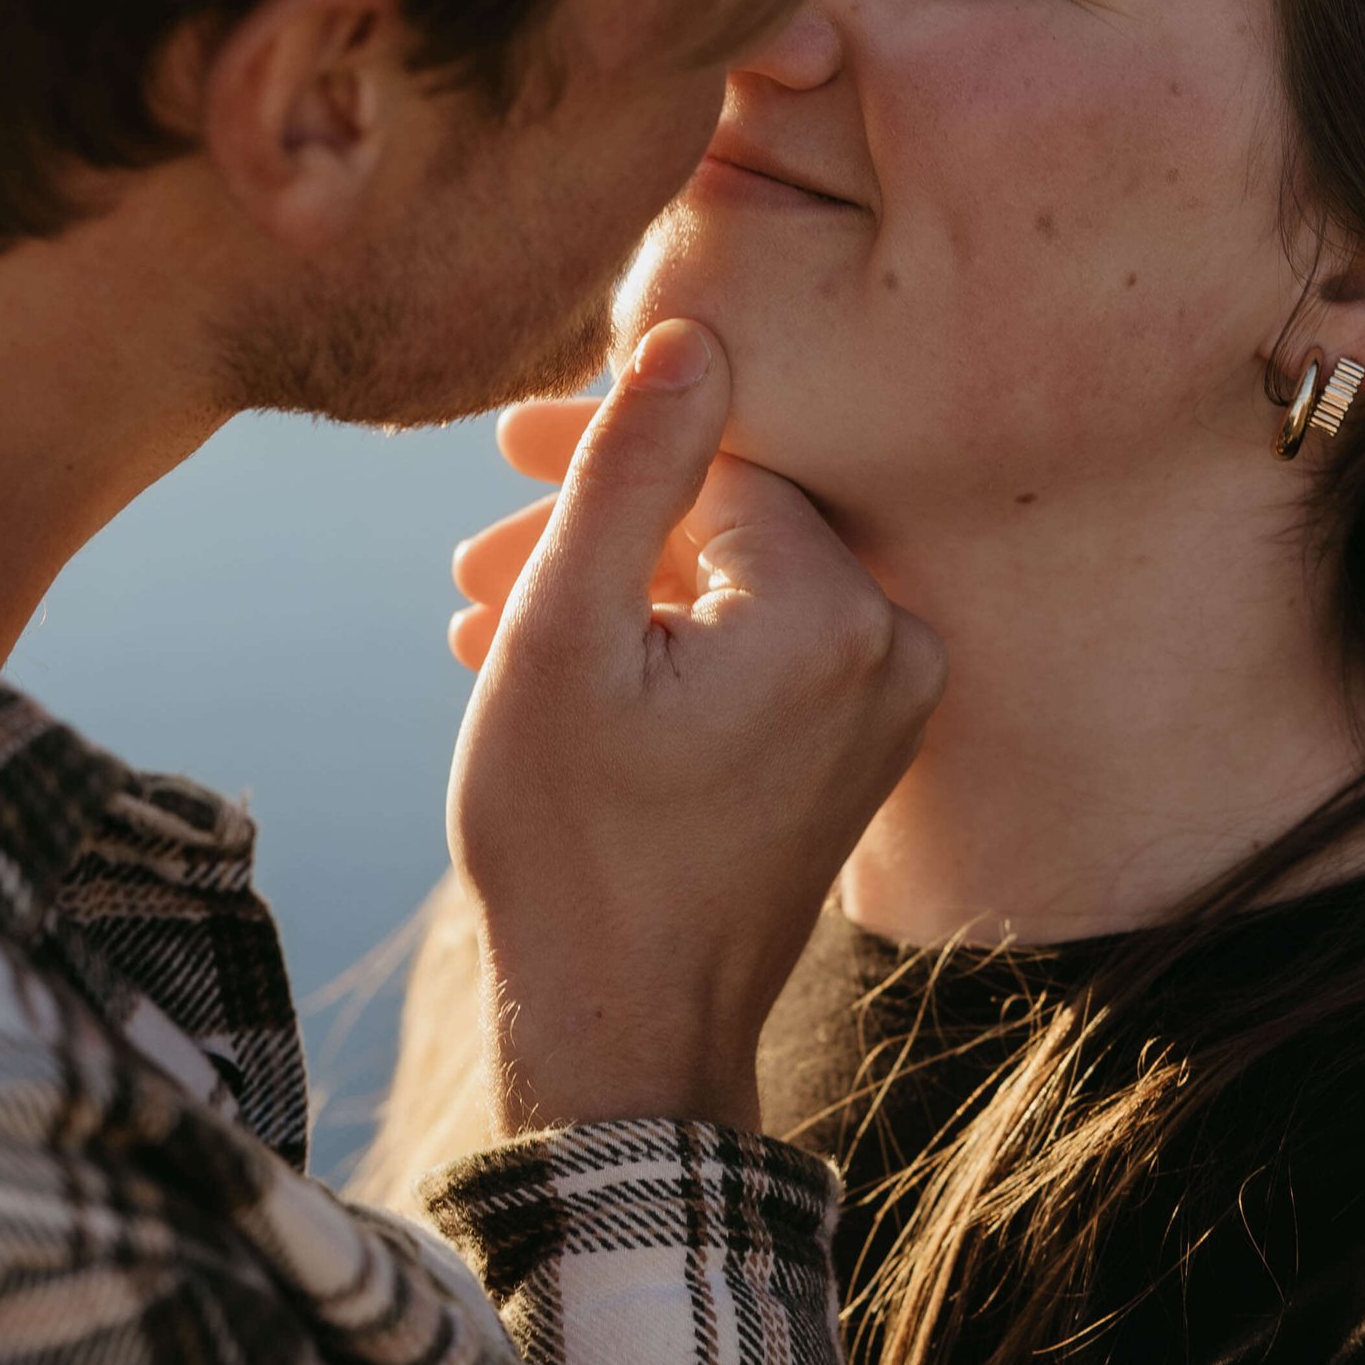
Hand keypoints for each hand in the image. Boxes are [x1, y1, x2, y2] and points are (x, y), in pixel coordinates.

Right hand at [447, 318, 944, 1138]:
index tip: (494, 448)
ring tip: (486, 628)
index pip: (718, 461)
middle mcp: (896, 649)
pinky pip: (761, 655)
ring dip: (614, 594)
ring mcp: (889, 712)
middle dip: (592, 530)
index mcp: (835, 610)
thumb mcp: (562, 634)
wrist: (619, 1036)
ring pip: (733, 591)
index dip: (598, 446)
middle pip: (728, 526)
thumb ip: (627, 467)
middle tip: (468, 568)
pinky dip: (666, 652)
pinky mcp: (862, 756)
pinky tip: (560, 677)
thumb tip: (684, 328)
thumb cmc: (571, 847)